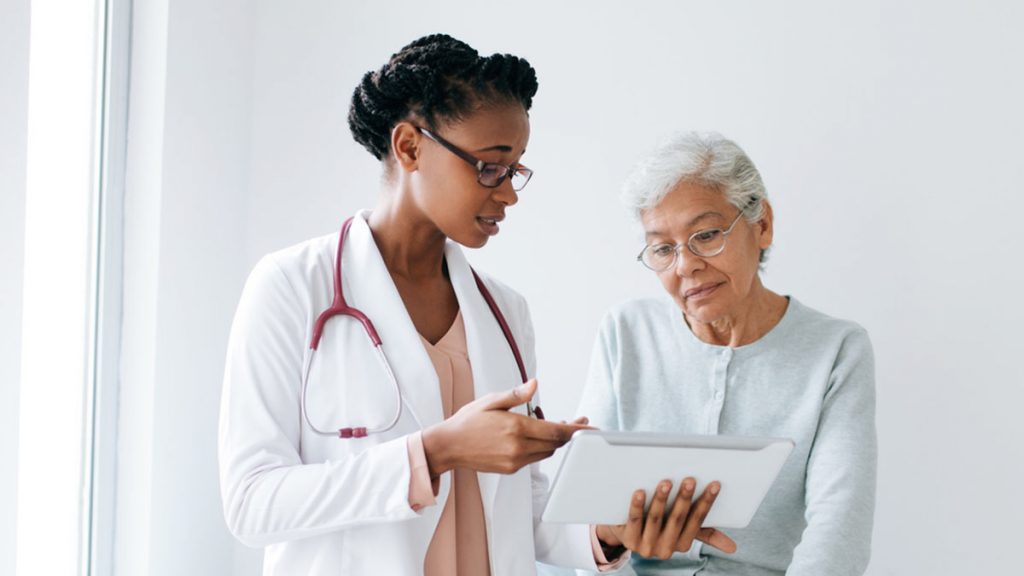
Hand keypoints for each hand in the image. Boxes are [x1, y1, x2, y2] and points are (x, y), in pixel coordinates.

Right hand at [422, 379, 590, 475]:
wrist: (448, 446)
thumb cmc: (468, 420)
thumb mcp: (491, 401)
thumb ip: (516, 395)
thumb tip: (535, 384)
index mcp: (516, 428)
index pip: (556, 431)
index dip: (576, 430)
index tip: (589, 426)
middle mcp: (518, 447)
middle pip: (555, 443)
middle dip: (569, 433)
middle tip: (577, 422)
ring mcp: (515, 461)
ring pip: (546, 452)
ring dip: (555, 440)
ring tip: (555, 425)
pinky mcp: (511, 469)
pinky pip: (534, 458)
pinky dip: (541, 447)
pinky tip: (536, 436)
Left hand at [595, 478, 736, 559]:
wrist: (623, 532)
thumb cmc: (660, 525)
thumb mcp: (682, 530)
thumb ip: (705, 535)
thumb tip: (733, 548)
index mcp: (682, 544)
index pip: (698, 521)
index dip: (706, 502)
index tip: (714, 484)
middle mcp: (666, 549)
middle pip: (677, 520)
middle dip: (685, 499)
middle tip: (690, 479)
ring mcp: (646, 546)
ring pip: (655, 520)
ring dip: (661, 500)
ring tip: (666, 481)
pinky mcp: (628, 540)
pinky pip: (634, 520)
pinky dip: (637, 505)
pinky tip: (640, 491)